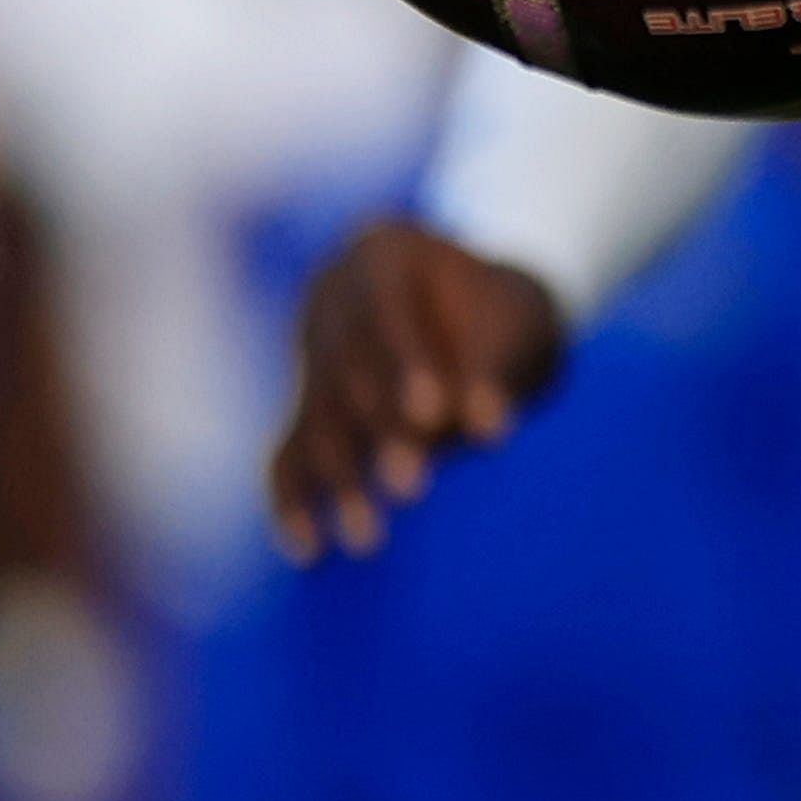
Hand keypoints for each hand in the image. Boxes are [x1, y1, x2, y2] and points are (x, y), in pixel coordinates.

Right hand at [268, 221, 568, 558]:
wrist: (480, 308)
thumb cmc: (505, 312)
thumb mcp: (513, 323)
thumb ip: (492, 371)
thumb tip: (486, 430)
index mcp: (381, 250)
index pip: (389, 310)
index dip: (407, 362)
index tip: (433, 414)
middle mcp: (330, 294)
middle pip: (347, 369)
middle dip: (380, 432)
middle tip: (412, 488)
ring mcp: (309, 349)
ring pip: (317, 419)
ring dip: (340, 482)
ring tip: (369, 540)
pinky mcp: (303, 403)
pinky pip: (287, 453)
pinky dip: (293, 500)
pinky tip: (306, 550)